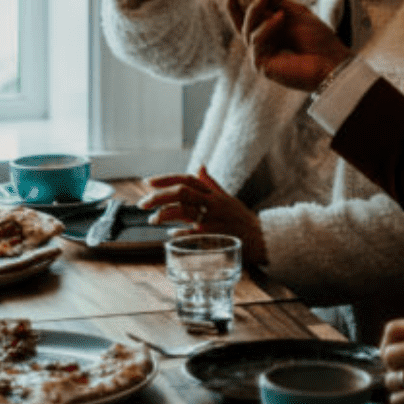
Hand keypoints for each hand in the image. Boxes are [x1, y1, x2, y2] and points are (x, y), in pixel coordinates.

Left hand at [139, 164, 266, 268]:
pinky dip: (178, 232)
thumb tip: (199, 166)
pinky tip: (169, 234)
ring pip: (183, 211)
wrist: (261, 237)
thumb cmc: (241, 218)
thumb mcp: (226, 197)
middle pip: (181, 192)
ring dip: (164, 215)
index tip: (148, 182)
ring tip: (152, 220)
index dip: (166, 179)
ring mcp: (212, 219)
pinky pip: (190, 232)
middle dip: (159, 196)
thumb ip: (210, 183)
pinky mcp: (213, 235)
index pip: (187, 179)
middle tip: (143, 203)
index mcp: (213, 193)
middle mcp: (212, 203)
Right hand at [238, 0, 350, 91]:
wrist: (330, 60)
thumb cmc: (317, 38)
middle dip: (235, 5)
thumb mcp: (296, 13)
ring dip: (255, 10)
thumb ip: (277, 5)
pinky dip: (267, 26)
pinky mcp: (261, 65)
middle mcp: (262, 44)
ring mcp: (260, 55)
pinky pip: (257, 41)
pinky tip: (280, 17)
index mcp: (269, 31)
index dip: (238, 2)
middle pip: (240, 24)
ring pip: (247, 30)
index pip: (248, 16)